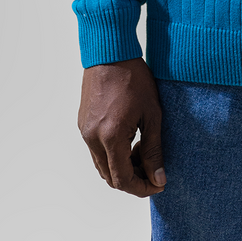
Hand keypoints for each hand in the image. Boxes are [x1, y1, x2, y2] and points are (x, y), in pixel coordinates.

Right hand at [78, 57, 166, 197]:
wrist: (110, 52)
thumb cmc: (133, 77)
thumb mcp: (152, 113)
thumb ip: (154, 149)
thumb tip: (158, 178)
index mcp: (110, 137)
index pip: (123, 179)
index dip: (142, 188)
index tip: (158, 184)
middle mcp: (92, 138)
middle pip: (110, 177)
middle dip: (133, 180)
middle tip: (153, 170)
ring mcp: (85, 131)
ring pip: (102, 165)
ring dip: (122, 167)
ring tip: (143, 151)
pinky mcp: (83, 124)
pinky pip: (96, 151)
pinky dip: (113, 154)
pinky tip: (130, 139)